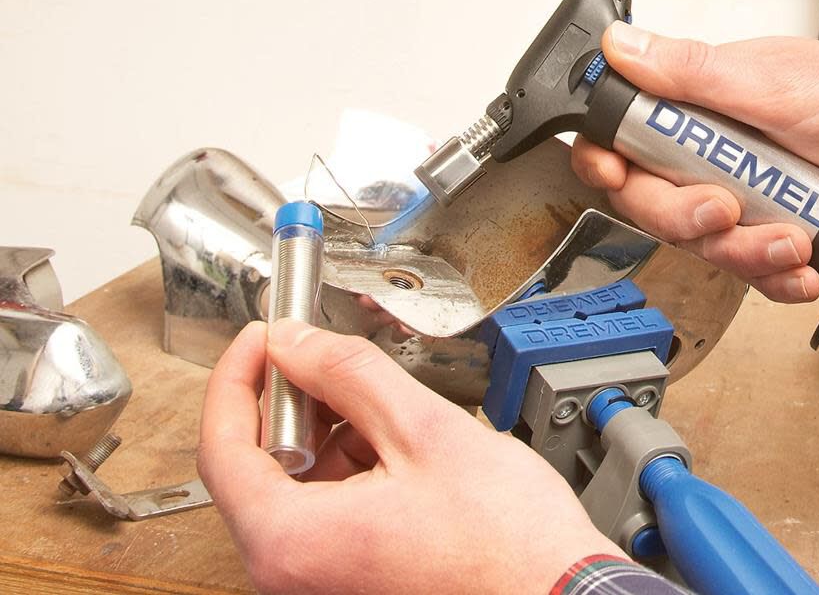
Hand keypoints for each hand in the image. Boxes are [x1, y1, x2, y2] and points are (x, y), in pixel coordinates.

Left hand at [199, 320, 620, 594]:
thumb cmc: (506, 543)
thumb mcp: (423, 431)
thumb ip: (348, 374)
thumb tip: (294, 342)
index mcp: (292, 541)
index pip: (222, 445)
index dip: (237, 376)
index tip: (262, 336)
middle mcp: (291, 572)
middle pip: (256, 461)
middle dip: (293, 398)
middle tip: (329, 356)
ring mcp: (319, 578)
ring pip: (294, 480)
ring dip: (328, 428)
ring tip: (384, 406)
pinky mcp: (347, 574)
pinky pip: (324, 505)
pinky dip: (350, 461)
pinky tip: (395, 445)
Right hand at [573, 23, 818, 303]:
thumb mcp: (777, 85)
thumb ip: (693, 72)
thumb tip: (620, 45)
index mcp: (706, 103)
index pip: (628, 134)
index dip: (608, 159)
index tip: (615, 173)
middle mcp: (719, 150)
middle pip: (656, 199)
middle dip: (683, 217)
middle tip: (723, 212)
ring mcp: (750, 192)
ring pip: (705, 243)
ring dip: (744, 252)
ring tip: (791, 240)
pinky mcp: (780, 229)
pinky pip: (754, 270)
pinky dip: (776, 276)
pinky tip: (803, 266)